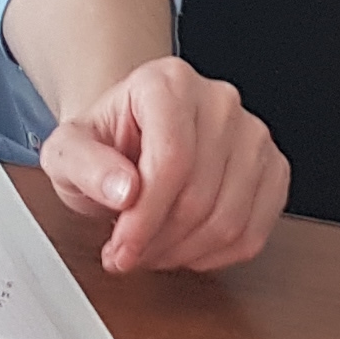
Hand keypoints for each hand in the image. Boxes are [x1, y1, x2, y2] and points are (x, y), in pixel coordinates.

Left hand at [38, 57, 288, 275]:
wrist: (130, 138)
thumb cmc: (103, 143)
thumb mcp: (67, 151)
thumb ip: (84, 165)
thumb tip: (124, 190)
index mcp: (168, 83)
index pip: (171, 159)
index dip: (145, 217)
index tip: (121, 249)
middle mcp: (219, 101)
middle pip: (200, 195)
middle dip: (158, 241)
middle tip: (128, 255)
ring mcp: (253, 134)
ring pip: (230, 219)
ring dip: (184, 252)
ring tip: (152, 252)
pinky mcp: (272, 168)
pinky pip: (255, 231)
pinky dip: (217, 255)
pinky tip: (185, 249)